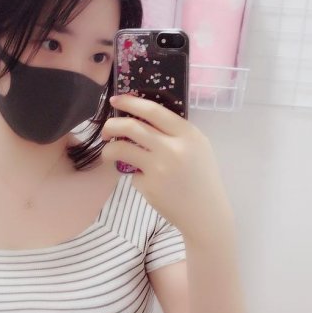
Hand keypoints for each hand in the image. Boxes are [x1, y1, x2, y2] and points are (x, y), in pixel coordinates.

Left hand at [100, 94, 234, 243]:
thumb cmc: (200, 177)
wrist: (206, 213)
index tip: (116, 99)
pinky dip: (134, 175)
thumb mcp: (197, 147)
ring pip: (121, 148)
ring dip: (108, 149)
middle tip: (105, 131)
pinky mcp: (149, 185)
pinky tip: (147, 182)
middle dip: (111, 125)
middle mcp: (173, 147)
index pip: (153, 110)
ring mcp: (159, 167)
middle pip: (131, 126)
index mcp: (188, 133)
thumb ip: (174, 133)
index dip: (130, 102)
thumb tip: (141, 119)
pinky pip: (131, 173)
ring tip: (109, 153)